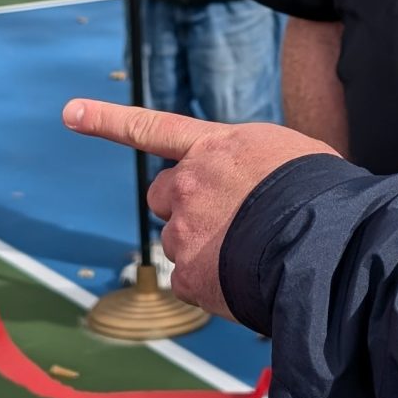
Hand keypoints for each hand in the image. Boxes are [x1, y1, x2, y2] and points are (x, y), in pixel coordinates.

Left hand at [61, 100, 338, 314]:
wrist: (328, 243)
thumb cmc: (324, 197)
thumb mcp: (290, 157)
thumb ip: (251, 167)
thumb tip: (249, 195)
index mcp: (216, 147)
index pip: (153, 128)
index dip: (107, 120)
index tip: (69, 112)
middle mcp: (191, 183)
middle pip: (162, 195)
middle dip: (182, 206)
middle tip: (224, 220)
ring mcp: (185, 229)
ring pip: (178, 241)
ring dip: (204, 247)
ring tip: (251, 253)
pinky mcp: (189, 274)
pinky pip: (191, 281)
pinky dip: (213, 285)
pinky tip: (246, 280)